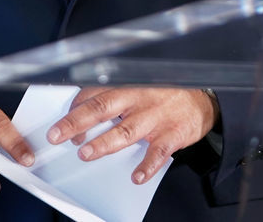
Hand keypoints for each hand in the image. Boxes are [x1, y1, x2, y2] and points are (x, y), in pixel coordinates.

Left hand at [46, 86, 217, 184]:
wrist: (204, 100)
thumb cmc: (164, 94)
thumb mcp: (139, 88)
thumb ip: (115, 99)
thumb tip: (82, 114)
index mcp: (128, 85)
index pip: (95, 93)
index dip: (76, 109)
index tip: (61, 124)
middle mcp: (140, 99)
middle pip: (103, 108)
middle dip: (78, 122)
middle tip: (58, 135)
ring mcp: (156, 117)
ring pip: (126, 130)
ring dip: (104, 142)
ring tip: (86, 153)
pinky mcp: (172, 134)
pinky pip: (158, 153)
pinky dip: (147, 166)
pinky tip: (136, 176)